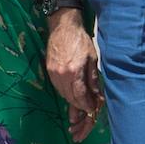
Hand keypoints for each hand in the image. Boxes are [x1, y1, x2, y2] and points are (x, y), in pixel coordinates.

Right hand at [46, 17, 104, 139]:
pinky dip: (65, 94)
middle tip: (85, 117)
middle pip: (70, 98)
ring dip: (72, 102)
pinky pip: (58, 87)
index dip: (86, 106)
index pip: (80, 96)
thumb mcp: (92, 58)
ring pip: (63, 94)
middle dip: (78, 109)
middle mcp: (61, 74)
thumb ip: (93, 78)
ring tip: (78, 111)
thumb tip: (96, 96)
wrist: (63, 26)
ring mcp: (53, 73)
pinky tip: (71, 96)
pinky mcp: (49, 70)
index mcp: (74, 71)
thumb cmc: (81, 40)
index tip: (92, 111)